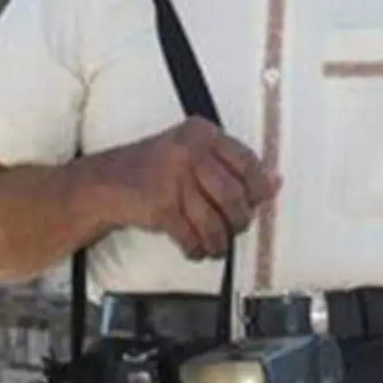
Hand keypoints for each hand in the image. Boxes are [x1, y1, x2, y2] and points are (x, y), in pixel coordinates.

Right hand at [96, 117, 280, 259]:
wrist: (107, 183)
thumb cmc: (156, 169)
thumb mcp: (194, 154)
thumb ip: (233, 165)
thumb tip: (275, 182)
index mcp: (202, 133)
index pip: (247, 162)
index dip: (259, 188)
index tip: (258, 202)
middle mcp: (189, 151)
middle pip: (234, 196)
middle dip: (239, 221)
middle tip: (235, 227)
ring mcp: (174, 178)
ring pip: (215, 222)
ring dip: (218, 241)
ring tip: (214, 243)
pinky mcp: (161, 207)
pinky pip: (192, 237)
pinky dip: (196, 249)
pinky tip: (195, 248)